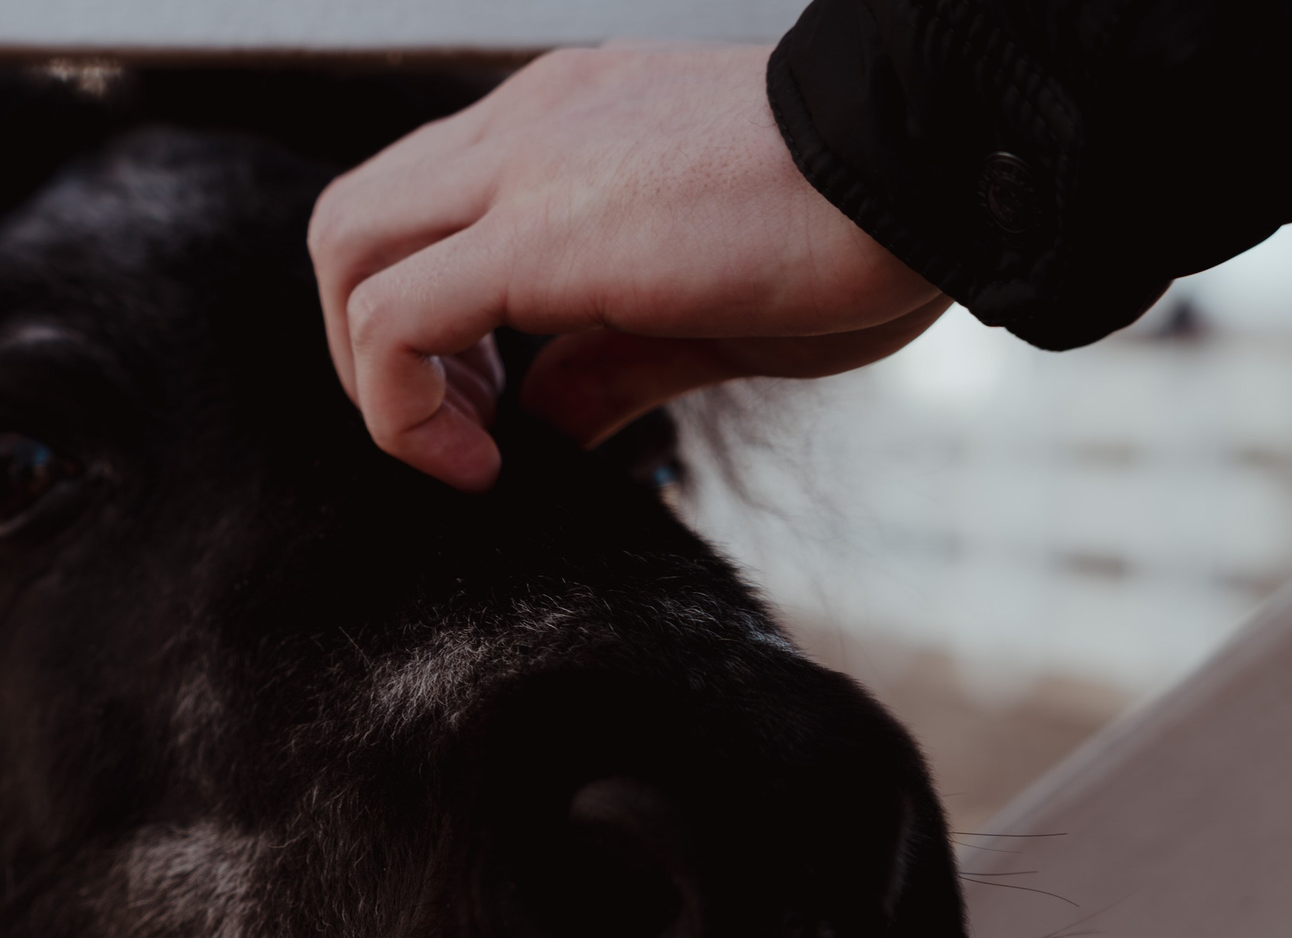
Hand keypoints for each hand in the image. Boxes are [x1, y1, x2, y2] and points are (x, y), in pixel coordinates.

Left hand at [309, 43, 947, 490]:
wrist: (944, 154)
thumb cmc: (865, 223)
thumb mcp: (706, 305)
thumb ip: (604, 358)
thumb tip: (539, 423)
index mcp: (565, 123)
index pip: (421, 207)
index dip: (421, 322)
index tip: (495, 404)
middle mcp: (527, 122)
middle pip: (355, 223)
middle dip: (365, 345)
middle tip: (458, 430)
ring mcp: (524, 159)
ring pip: (347, 251)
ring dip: (374, 373)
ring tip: (463, 449)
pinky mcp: (539, 229)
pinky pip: (395, 320)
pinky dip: (402, 407)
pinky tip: (484, 461)